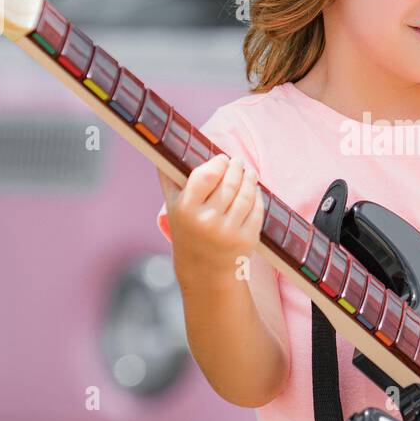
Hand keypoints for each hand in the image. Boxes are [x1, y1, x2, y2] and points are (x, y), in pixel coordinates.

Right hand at [158, 155, 263, 289]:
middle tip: (237, 161)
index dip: (218, 163)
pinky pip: (256, 210)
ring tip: (249, 172)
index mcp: (186, 210)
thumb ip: (169, 179)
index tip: (222, 158)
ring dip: (250, 179)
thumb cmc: (187, 231)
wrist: (204, 272)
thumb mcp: (173, 209)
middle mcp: (207, 221)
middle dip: (236, 168)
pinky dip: (257, 197)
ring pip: (245, 195)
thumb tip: (162, 148)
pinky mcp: (246, 239)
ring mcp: (228, 232)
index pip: (206, 176)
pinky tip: (254, 190)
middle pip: (229, 183)